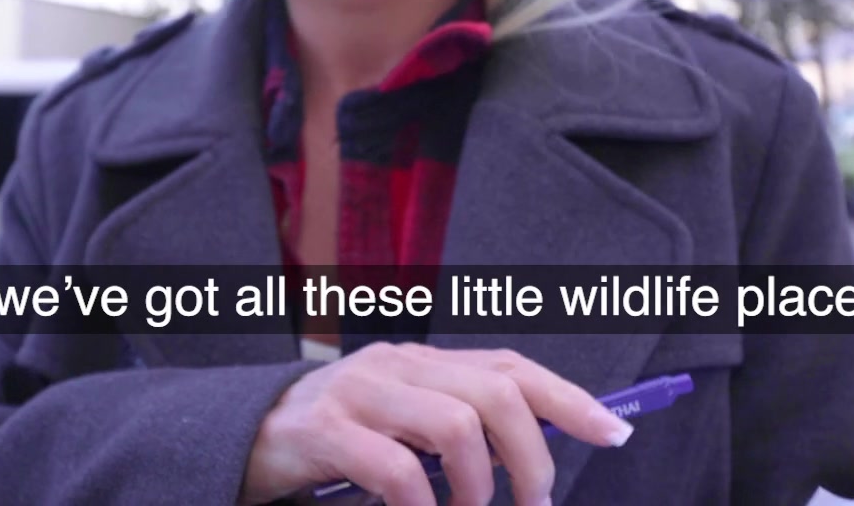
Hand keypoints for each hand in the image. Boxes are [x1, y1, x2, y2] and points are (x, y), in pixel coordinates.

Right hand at [237, 343, 634, 505]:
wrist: (238, 437)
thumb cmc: (335, 444)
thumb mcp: (402, 427)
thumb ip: (457, 430)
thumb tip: (533, 459)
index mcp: (423, 362)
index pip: (512, 366)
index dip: (570, 398)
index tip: (615, 433)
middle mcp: (396, 365)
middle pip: (495, 390)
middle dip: (533, 454)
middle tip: (535, 504)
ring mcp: (358, 393)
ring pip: (455, 425)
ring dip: (478, 487)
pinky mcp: (323, 431)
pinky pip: (396, 470)